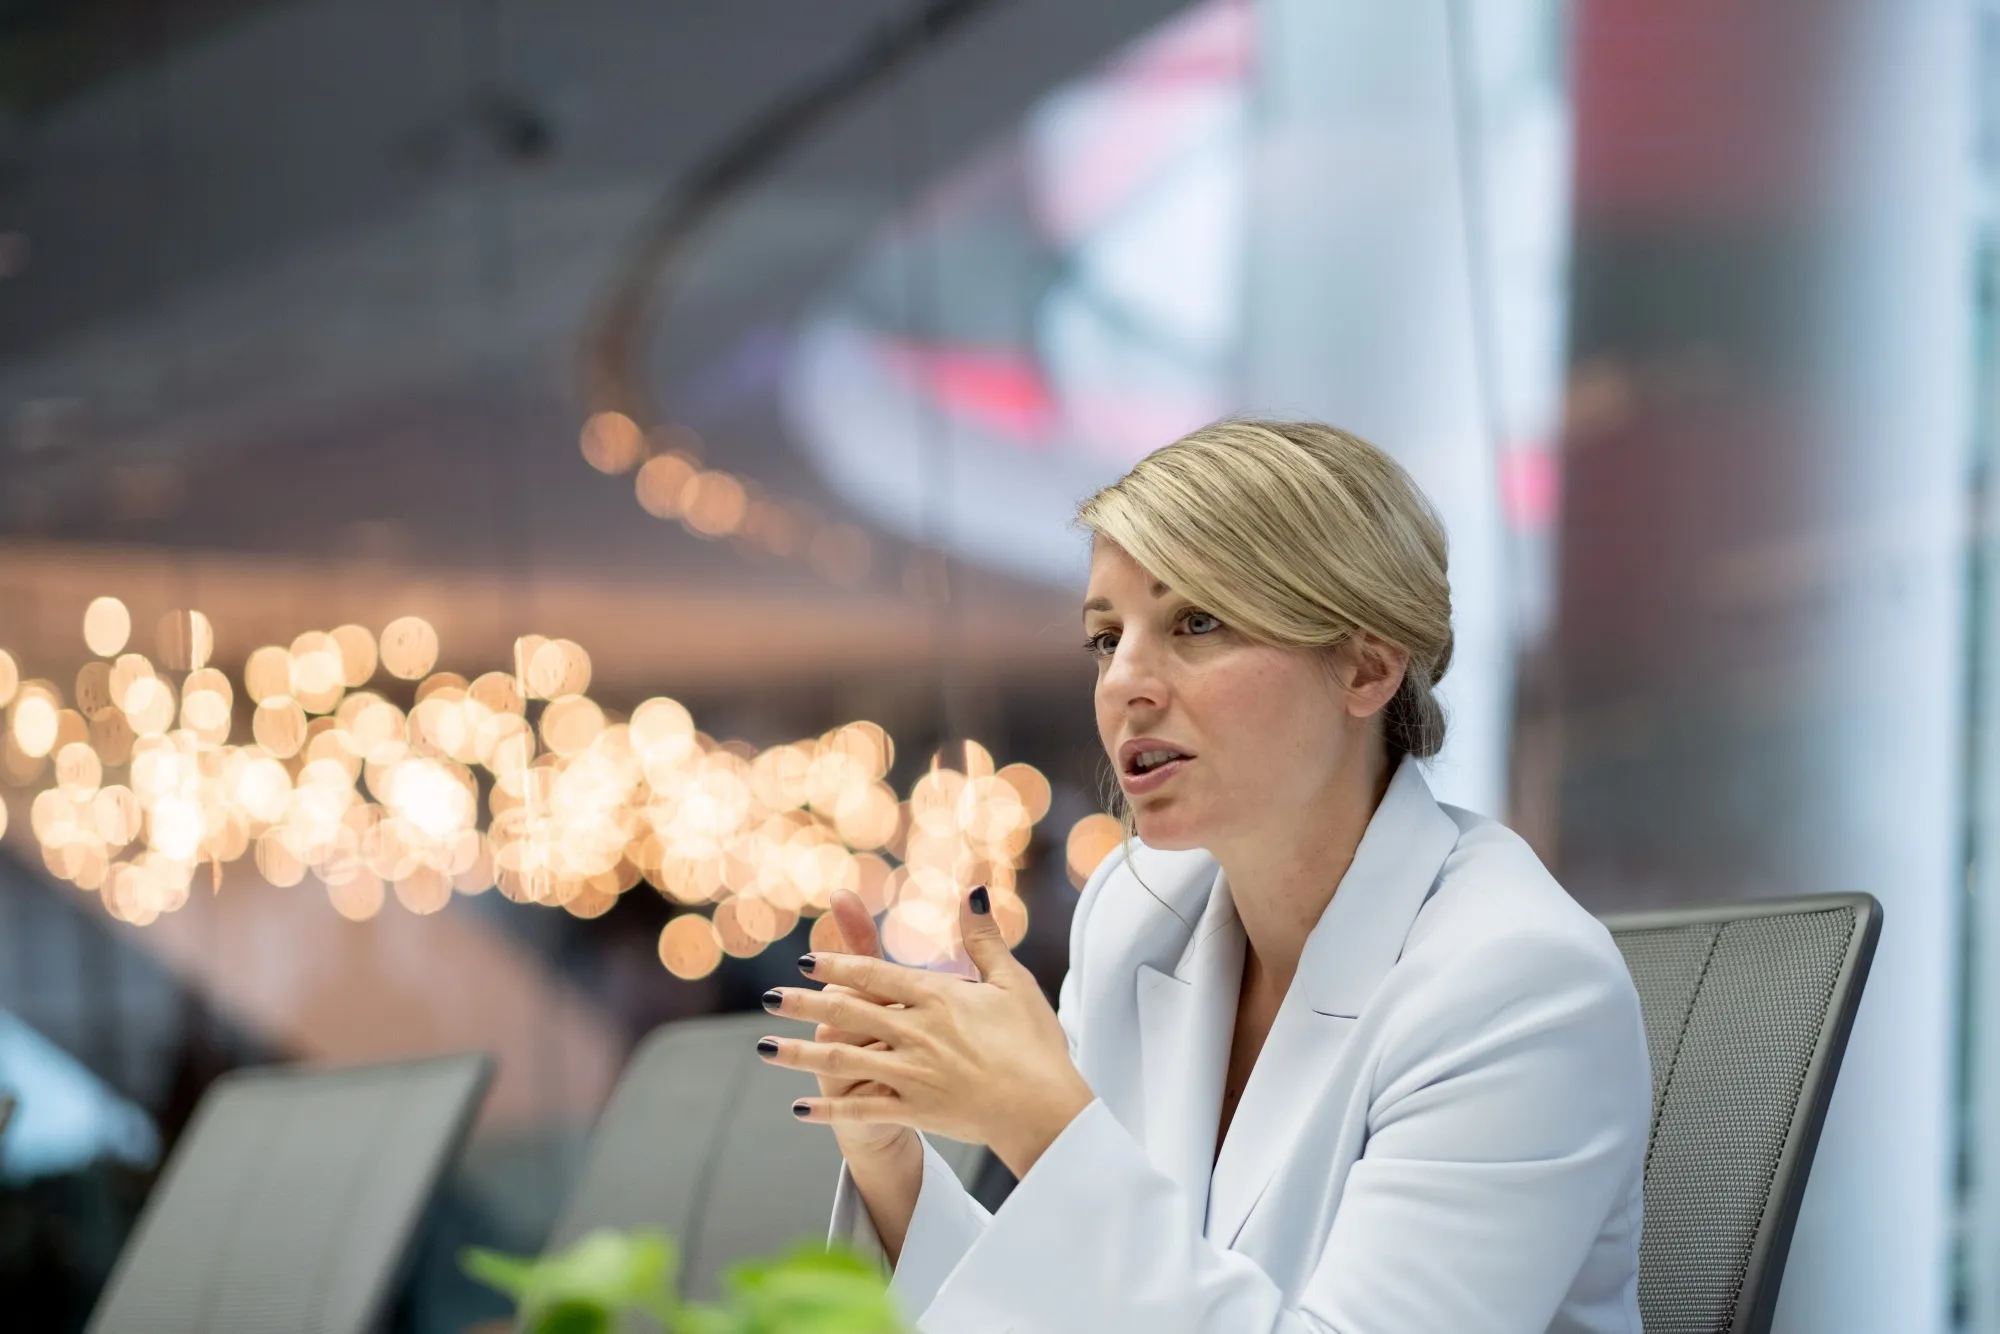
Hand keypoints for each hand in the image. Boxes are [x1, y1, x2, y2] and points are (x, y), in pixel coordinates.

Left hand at [759, 886, 1095, 1178]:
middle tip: (766, 999)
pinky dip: (828, 1109)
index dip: (838, 965)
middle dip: (802, 1005)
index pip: (875, 974)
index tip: (806, 960)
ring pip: (843, 1060)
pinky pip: (861, 1109)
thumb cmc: (1035, 1043)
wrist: (1045, 1108)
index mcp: (938, 997)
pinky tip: (798, 1108)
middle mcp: (918, 1032)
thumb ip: (984, 938)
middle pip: (847, 1012)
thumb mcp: (1012, 982)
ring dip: (799, 1054)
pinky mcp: (915, 1111)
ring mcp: (913, 1074)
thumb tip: (973, 889)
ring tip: (765, 1049)